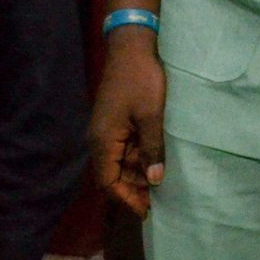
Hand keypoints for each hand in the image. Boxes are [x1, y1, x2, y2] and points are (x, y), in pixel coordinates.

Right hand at [87, 27, 166, 217]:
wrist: (132, 48)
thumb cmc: (142, 81)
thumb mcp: (151, 117)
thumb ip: (152, 149)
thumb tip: (155, 180)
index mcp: (103, 141)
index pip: (108, 181)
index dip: (126, 198)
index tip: (145, 211)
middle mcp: (100, 139)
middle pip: (113, 174)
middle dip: (133, 188)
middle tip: (157, 200)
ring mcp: (107, 130)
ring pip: (120, 161)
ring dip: (137, 173)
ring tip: (159, 183)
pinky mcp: (116, 121)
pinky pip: (125, 147)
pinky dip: (138, 157)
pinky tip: (155, 161)